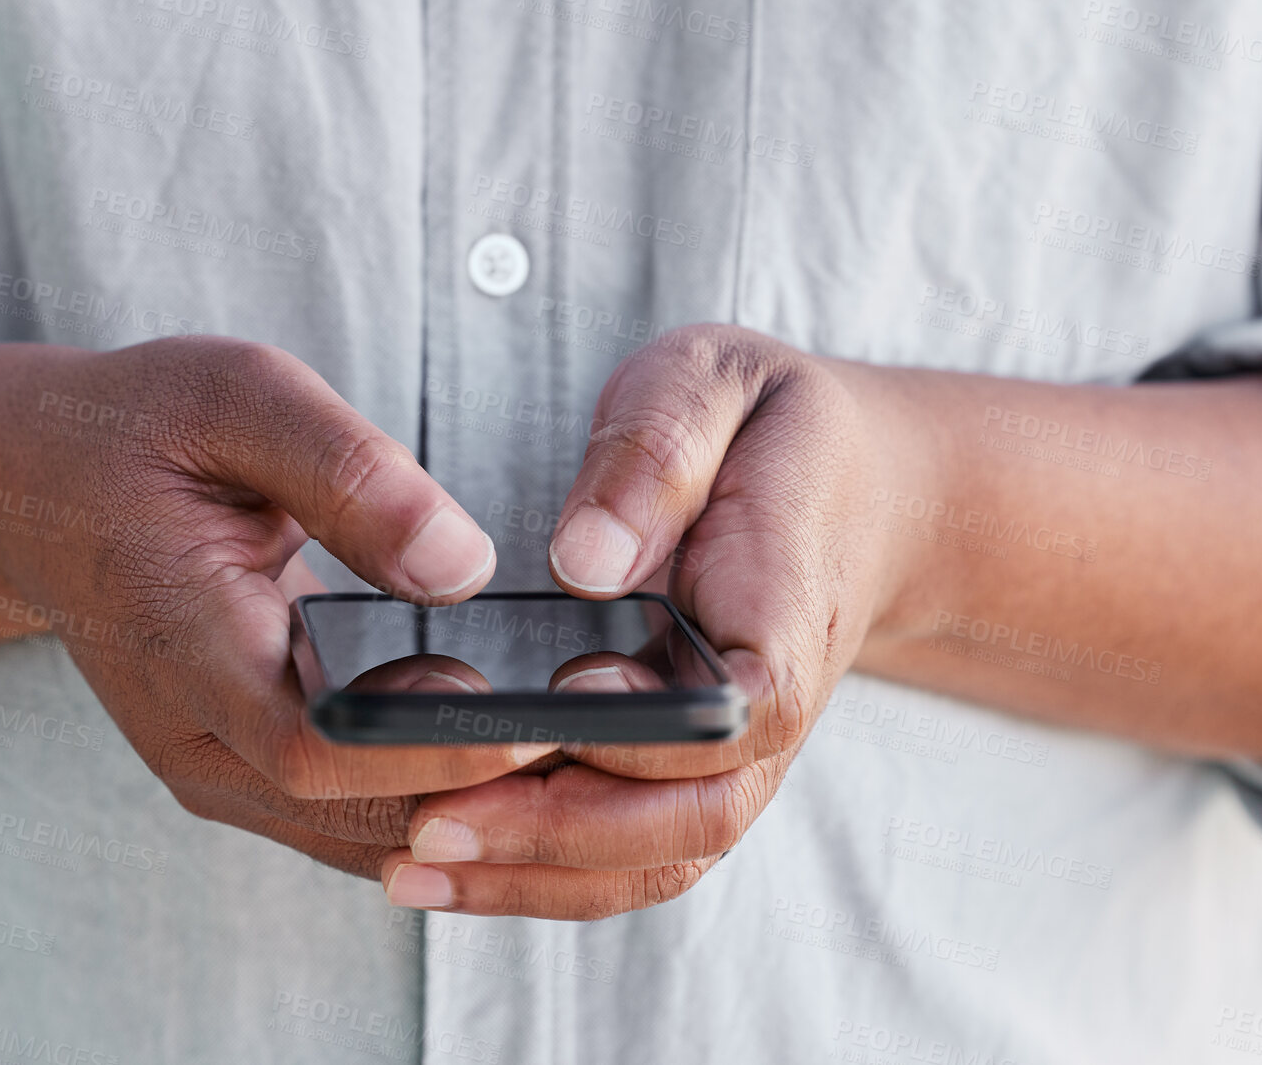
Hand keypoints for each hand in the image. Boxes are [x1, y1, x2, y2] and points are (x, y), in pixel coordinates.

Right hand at [0, 336, 553, 879]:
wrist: (31, 488)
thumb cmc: (134, 430)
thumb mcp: (235, 397)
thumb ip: (348, 476)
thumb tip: (465, 569)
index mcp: (184, 639)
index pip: (321, 745)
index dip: (437, 750)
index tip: (548, 721)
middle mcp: (195, 734)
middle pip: (358, 814)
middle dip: (487, 795)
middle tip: (613, 745)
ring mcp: (214, 765)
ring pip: (363, 836)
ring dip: (471, 811)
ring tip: (587, 754)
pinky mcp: (240, 767)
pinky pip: (350, 817)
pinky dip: (433, 800)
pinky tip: (514, 753)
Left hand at [377, 324, 902, 917]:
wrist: (851, 489)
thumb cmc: (765, 427)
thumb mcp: (712, 386)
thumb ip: (655, 456)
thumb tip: (584, 561)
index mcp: (786, 602)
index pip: (741, 704)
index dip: (654, 728)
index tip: (560, 705)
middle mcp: (769, 706)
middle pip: (692, 813)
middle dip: (559, 832)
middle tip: (427, 825)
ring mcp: (735, 754)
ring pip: (657, 856)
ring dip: (537, 875)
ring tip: (410, 867)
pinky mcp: (690, 772)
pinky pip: (631, 850)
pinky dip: (544, 873)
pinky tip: (447, 868)